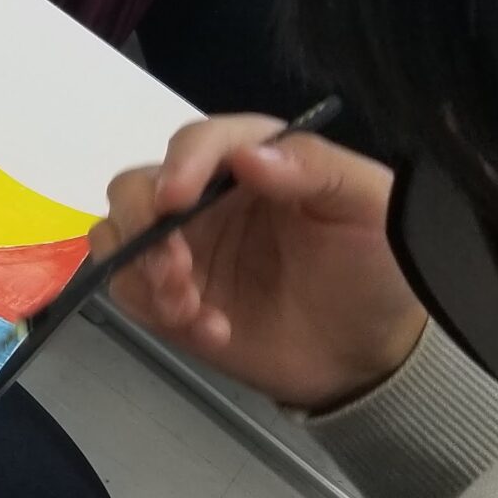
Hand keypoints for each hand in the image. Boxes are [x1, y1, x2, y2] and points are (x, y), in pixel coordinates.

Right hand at [96, 115, 425, 411]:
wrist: (372, 354)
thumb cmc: (378, 267)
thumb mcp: (370, 207)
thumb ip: (316, 168)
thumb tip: (247, 156)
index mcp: (253, 162)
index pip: (198, 142)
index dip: (180, 165)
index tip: (176, 200)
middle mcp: (206, 198)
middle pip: (136, 186)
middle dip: (142, 223)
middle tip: (175, 268)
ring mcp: (184, 249)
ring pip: (118, 237)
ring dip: (140, 269)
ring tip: (189, 307)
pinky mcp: (170, 299)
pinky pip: (131, 293)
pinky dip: (156, 311)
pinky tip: (212, 330)